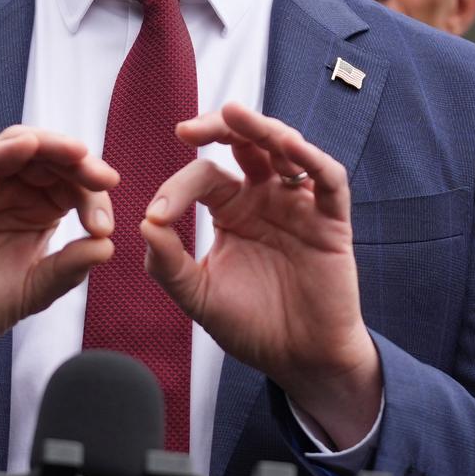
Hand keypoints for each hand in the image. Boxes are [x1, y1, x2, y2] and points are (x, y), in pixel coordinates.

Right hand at [0, 127, 116, 391]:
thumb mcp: (31, 292)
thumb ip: (66, 270)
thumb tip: (107, 246)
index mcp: (37, 212)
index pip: (73, 187)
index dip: (93, 198)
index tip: (103, 226)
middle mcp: (10, 193)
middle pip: (49, 158)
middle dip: (78, 163)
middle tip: (102, 178)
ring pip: (15, 147)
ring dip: (47, 144)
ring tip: (75, 152)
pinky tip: (25, 146)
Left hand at [139, 102, 380, 446]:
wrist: (296, 360)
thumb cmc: (249, 325)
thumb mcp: (198, 295)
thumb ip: (168, 263)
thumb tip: (144, 222)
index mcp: (230, 210)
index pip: (203, 176)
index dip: (177, 189)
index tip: (158, 215)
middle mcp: (264, 198)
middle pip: (244, 144)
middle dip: (219, 127)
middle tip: (189, 127)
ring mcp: (299, 206)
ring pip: (285, 150)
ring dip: (262, 129)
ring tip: (237, 115)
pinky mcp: (331, 221)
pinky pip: (327, 179)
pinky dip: (311, 159)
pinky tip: (289, 147)